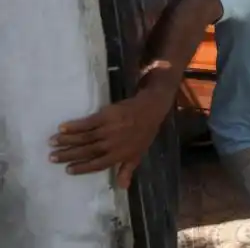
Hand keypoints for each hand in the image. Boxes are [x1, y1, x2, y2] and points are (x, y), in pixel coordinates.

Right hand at [49, 88, 169, 187]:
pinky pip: (86, 123)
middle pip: (86, 151)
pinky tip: (62, 128)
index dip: (81, 168)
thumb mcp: (138, 154)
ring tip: (52, 143)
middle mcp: (111, 144)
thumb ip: (127, 170)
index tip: (67, 169)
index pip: (96, 165)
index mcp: (118, 155)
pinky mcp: (105, 116)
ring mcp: (108, 130)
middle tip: (52, 157)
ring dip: (66, 140)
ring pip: (83, 138)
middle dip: (67, 155)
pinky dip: (74, 126)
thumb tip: (122, 187)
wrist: (150, 109)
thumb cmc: (144, 133)